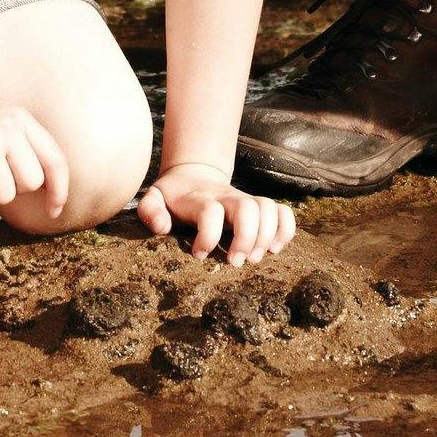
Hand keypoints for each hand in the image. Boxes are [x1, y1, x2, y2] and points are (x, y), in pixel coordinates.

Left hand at [137, 162, 295, 264]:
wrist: (193, 173)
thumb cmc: (173, 195)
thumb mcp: (153, 198)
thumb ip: (150, 210)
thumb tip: (163, 228)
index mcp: (199, 198)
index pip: (210, 211)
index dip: (208, 236)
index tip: (198, 254)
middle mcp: (227, 197)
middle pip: (248, 207)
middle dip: (247, 238)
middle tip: (236, 262)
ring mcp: (246, 200)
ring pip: (269, 208)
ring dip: (267, 236)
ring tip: (255, 258)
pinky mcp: (260, 206)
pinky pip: (283, 212)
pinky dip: (286, 230)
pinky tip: (275, 248)